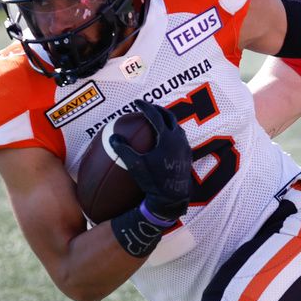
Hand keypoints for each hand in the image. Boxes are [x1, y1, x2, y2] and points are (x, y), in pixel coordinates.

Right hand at [110, 100, 191, 222]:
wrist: (172, 197)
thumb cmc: (153, 181)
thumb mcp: (135, 165)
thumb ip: (123, 149)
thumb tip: (112, 137)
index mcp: (167, 138)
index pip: (155, 116)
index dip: (145, 107)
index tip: (137, 102)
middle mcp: (179, 139)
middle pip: (170, 117)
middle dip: (158, 110)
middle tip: (148, 107)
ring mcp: (185, 147)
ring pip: (177, 127)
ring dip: (167, 121)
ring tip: (157, 120)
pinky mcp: (187, 156)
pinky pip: (181, 138)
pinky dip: (172, 132)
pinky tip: (165, 139)